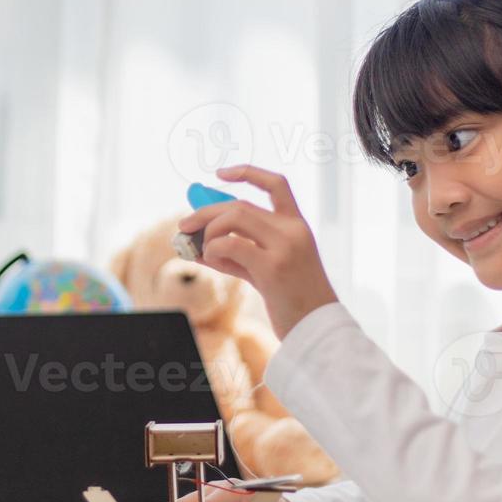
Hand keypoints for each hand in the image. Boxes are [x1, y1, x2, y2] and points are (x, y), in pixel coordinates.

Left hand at [177, 164, 338, 338]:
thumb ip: (237, 253)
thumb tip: (196, 245)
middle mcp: (293, 230)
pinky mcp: (272, 268)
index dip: (247, 173)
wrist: (317, 329)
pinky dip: (212, 249)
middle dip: (205, 211)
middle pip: (240, 204)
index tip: (220, 174)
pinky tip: (212, 260)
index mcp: (297, 225)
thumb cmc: (291, 300)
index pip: (277, 184)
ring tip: (203, 250)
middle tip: (184, 225)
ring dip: (208, 230)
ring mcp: (284, 247)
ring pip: (234, 217)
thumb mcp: (266, 269)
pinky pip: (230, 244)